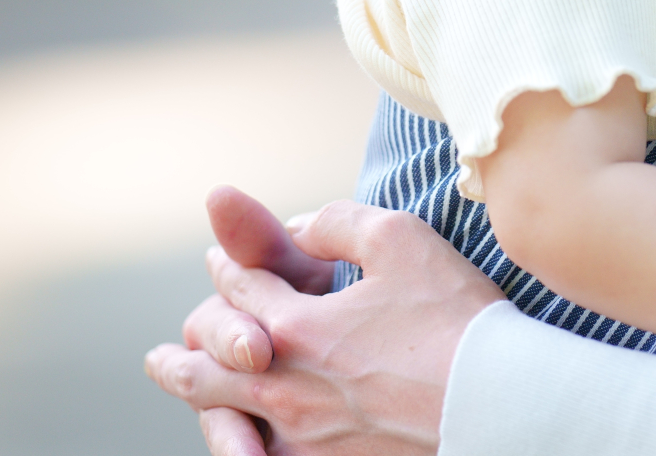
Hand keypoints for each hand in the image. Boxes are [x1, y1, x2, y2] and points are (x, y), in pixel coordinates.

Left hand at [144, 189, 504, 454]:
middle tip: (161, 356)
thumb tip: (299, 224)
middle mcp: (284, 386)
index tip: (223, 262)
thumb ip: (338, 222)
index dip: (230, 268)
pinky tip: (239, 445)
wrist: (494, 402)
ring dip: (196, 404)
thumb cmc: (455, 317)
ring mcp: (301, 438)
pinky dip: (240, 448)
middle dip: (183, 355)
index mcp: (296, 325)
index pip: (242, 288)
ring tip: (184, 399)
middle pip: (208, 369)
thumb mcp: (401, 239)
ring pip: (224, 422)